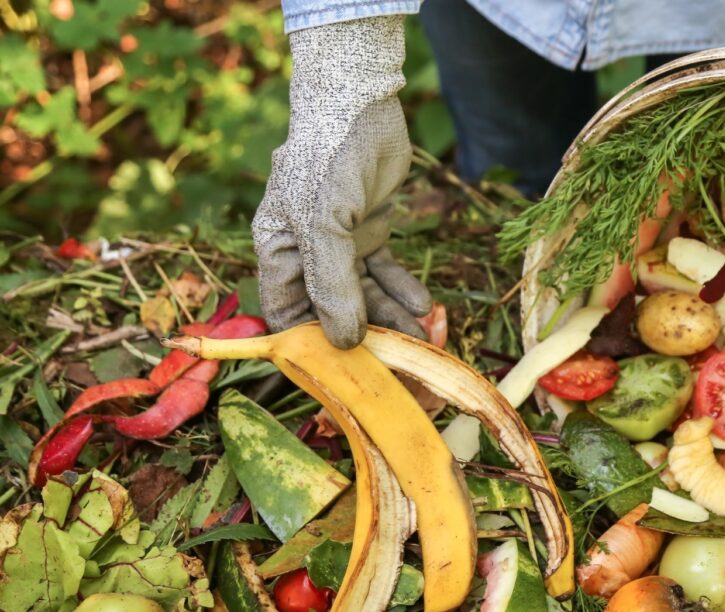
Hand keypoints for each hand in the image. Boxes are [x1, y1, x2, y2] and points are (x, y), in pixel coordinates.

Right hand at [253, 16, 431, 347]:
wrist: (359, 102)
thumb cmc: (327, 158)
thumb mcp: (325, 225)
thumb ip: (333, 284)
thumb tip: (341, 340)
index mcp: (277, 252)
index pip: (286, 314)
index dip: (309, 345)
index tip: (341, 373)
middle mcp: (305, 253)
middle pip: (330, 310)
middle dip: (363, 335)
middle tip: (397, 360)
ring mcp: (339, 243)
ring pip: (363, 294)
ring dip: (390, 316)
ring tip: (421, 335)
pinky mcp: (370, 230)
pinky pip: (385, 271)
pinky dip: (402, 289)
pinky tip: (423, 305)